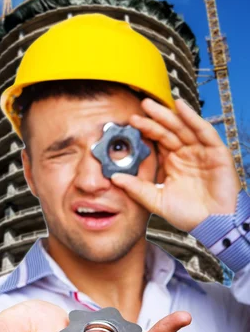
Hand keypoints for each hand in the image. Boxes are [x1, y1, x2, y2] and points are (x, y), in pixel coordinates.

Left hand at [111, 98, 240, 231]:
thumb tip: (114, 178)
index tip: (131, 122)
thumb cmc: (189, 215)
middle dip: (155, 117)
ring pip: (184, 127)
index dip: (146, 129)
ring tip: (153, 105)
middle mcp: (186, 153)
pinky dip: (193, 118)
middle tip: (141, 105)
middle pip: (169, 129)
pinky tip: (181, 107)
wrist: (213, 226)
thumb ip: (136, 188)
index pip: (158, 139)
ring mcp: (201, 151)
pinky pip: (204, 131)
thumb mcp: (157, 200)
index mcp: (172, 161)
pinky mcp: (217, 152)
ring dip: (169, 114)